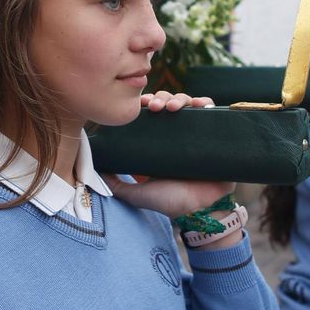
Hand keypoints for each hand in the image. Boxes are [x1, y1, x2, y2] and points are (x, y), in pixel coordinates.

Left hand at [112, 93, 236, 222]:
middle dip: (160, 98)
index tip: (140, 104)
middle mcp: (177, 135)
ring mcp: (195, 133)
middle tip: (154, 106)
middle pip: (168, 103)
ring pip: (187, 103)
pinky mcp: (212, 135)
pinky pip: (210, 111)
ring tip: (171, 107)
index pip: (151, 114)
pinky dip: (204, 102)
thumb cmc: (171, 202)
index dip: (145, 104)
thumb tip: (98, 171)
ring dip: (178, 98)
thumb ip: (117, 185)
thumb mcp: (137, 193)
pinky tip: (196, 104)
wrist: (200, 211)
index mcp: (159, 143)